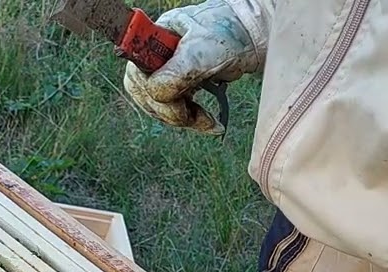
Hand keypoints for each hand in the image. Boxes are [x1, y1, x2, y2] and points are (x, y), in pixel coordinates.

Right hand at [121, 0, 263, 135]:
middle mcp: (152, 57)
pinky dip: (189, 120)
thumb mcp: (203, 51)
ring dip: (181, 118)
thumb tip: (157, 95)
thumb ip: (176, 73)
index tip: (179, 100)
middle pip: (145, 96)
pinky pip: (171, 112)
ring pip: (157, 108)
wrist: (250, 36)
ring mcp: (162, 73)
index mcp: (151, 40)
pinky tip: (206, 121)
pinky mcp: (174, 88)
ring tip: (207, 120)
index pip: (137, 75)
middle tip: (196, 116)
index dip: (152, 91)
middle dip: (172, 111)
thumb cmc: (228, 33)